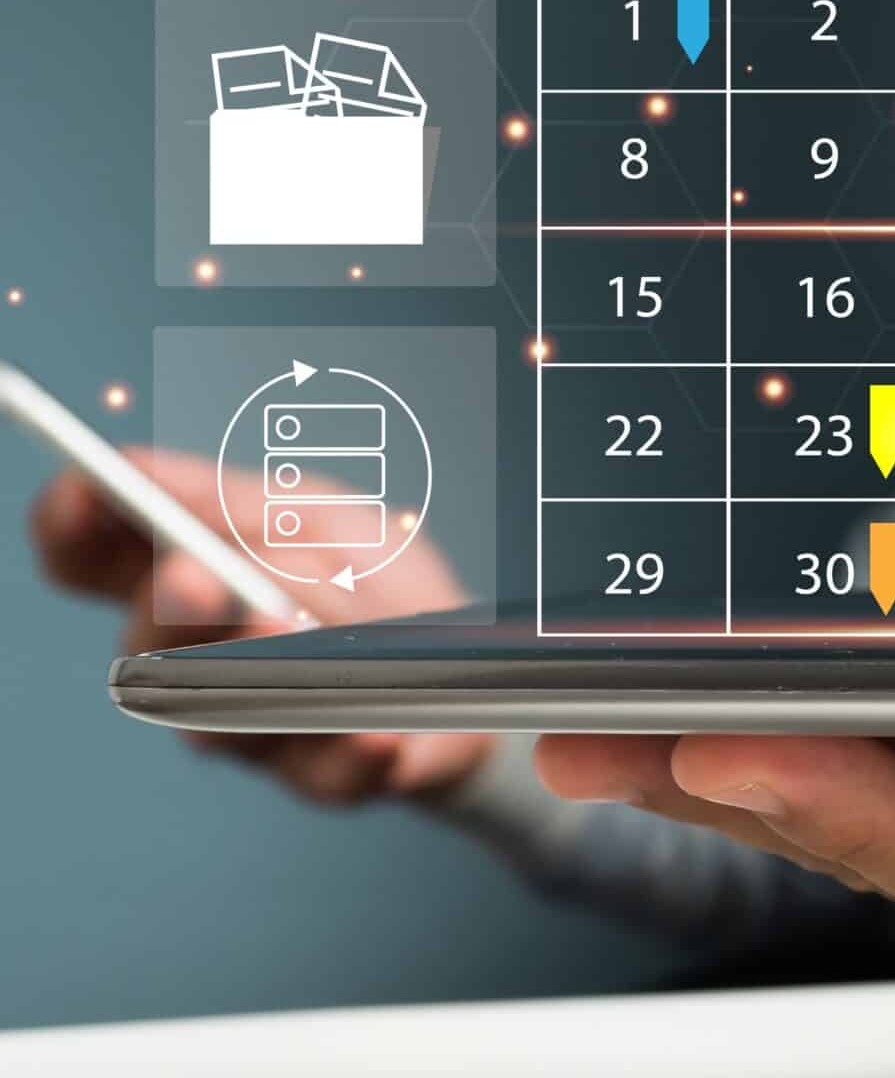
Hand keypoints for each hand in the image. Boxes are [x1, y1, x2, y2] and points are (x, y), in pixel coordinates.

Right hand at [31, 448, 491, 802]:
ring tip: (282, 632)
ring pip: (230, 715)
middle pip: (149, 648)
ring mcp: (262, 724)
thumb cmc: (376, 586)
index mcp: (187, 583)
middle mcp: (200, 664)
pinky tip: (377, 737)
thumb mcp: (323, 517)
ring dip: (258, 671)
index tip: (85, 494)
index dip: (72, 530)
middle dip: (173, 610)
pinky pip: (333, 775)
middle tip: (193, 575)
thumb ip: (240, 505)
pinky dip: (353, 757)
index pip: (92, 561)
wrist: (469, 667)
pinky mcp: (335, 773)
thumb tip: (142, 474)